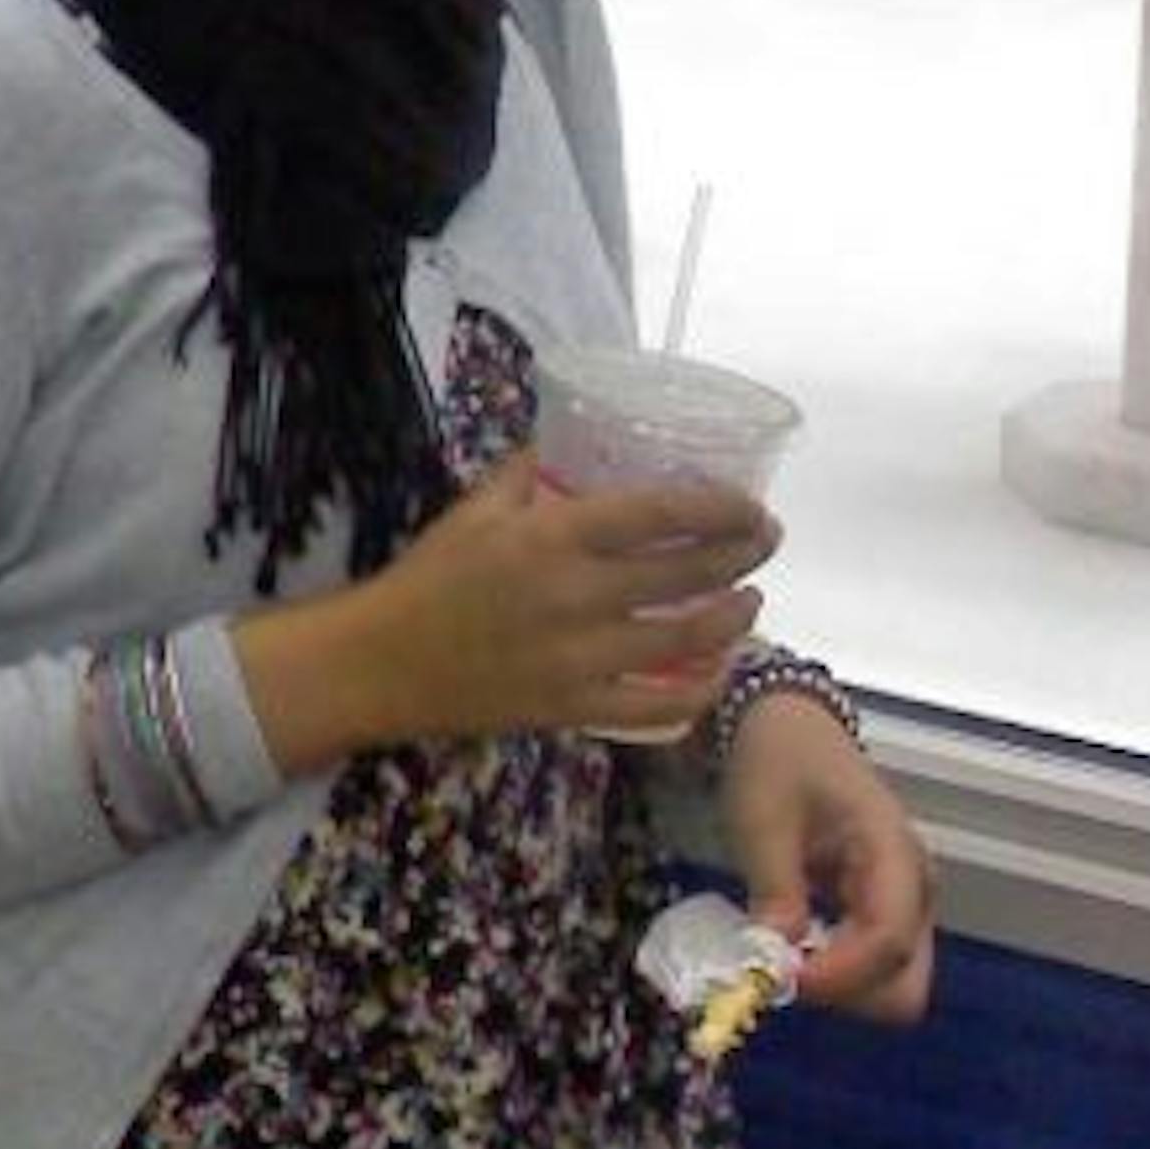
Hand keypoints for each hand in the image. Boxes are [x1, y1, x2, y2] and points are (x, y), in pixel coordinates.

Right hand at [235, 450, 777, 773]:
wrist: (385, 661)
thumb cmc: (430, 576)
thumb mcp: (475, 508)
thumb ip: (528, 472)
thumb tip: (570, 441)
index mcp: (553, 537)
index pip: (659, 515)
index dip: (717, 508)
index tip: (748, 502)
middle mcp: (577, 596)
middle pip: (686, 575)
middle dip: (741, 555)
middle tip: (764, 540)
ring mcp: (581, 658)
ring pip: (685, 641)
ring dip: (732, 617)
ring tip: (752, 598)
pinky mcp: (575, 708)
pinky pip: (655, 705)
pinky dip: (697, 690)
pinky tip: (718, 670)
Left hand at [720, 692, 933, 1024]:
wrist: (787, 723)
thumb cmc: (777, 760)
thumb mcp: (763, 819)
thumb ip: (775, 890)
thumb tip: (775, 960)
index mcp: (893, 853)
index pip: (887, 942)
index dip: (837, 975)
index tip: (780, 976)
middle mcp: (913, 888)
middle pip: (903, 984)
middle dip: (843, 992)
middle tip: (781, 969)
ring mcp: (904, 902)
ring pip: (891, 983)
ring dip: (837, 985)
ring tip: (781, 951)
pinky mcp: (884, 909)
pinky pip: (873, 965)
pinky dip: (835, 969)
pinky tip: (794, 942)